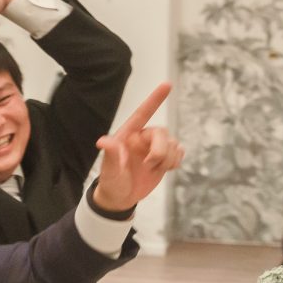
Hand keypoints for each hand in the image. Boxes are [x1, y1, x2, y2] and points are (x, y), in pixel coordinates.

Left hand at [90, 82, 182, 211]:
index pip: (142, 113)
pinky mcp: (165, 158)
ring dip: (167, 159)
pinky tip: (163, 169)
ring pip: (174, 144)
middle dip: (161, 150)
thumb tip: (103, 141)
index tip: (168, 84)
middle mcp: (143, 138)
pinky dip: (175, 162)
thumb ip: (111, 155)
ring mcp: (155, 148)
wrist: (121, 197)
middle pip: (163, 133)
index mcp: (128, 135)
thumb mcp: (109, 171)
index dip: (155, 99)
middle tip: (150, 165)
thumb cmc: (111, 182)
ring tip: (153, 169)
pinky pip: (179, 152)